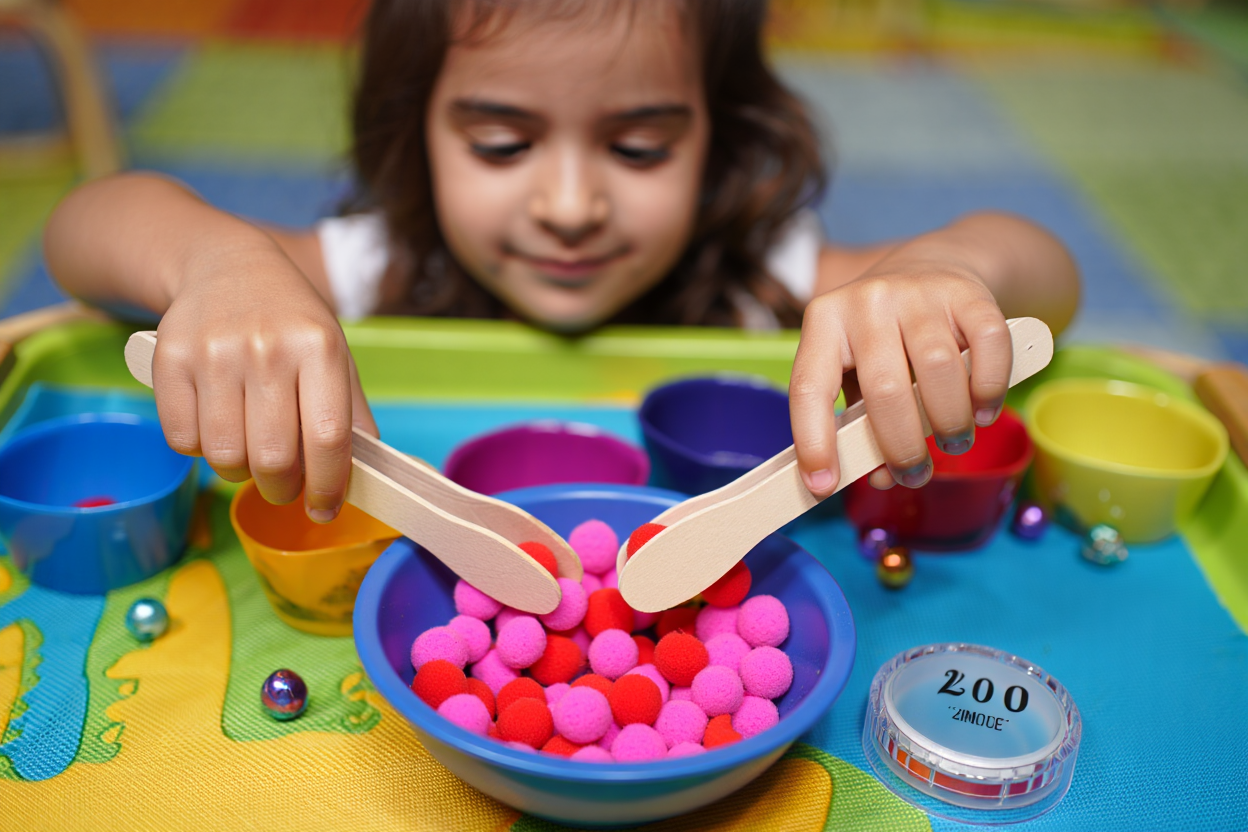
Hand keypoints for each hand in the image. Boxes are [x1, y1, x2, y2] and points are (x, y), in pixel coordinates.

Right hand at [151, 239, 376, 520]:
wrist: (227, 266)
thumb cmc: (291, 321)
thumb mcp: (336, 355)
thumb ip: (352, 415)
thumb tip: (371, 477)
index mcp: (319, 347)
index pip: (329, 438)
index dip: (327, 485)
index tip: (324, 508)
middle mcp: (267, 347)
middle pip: (272, 458)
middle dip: (281, 489)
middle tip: (284, 487)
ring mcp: (214, 352)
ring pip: (224, 456)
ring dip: (239, 472)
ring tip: (250, 453)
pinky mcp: (168, 360)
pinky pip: (182, 439)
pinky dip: (200, 449)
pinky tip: (216, 425)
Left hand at [789, 255, 1010, 493]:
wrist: (933, 266)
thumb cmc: (885, 339)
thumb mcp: (857, 371)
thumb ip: (861, 422)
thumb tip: (882, 478)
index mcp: (824, 321)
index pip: (809, 386)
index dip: (813, 440)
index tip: (823, 485)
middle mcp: (867, 300)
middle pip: (884, 388)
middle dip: (902, 446)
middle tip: (914, 475)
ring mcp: (919, 291)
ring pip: (937, 369)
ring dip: (949, 422)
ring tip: (954, 443)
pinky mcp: (968, 293)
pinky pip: (987, 345)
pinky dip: (989, 388)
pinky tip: (983, 412)